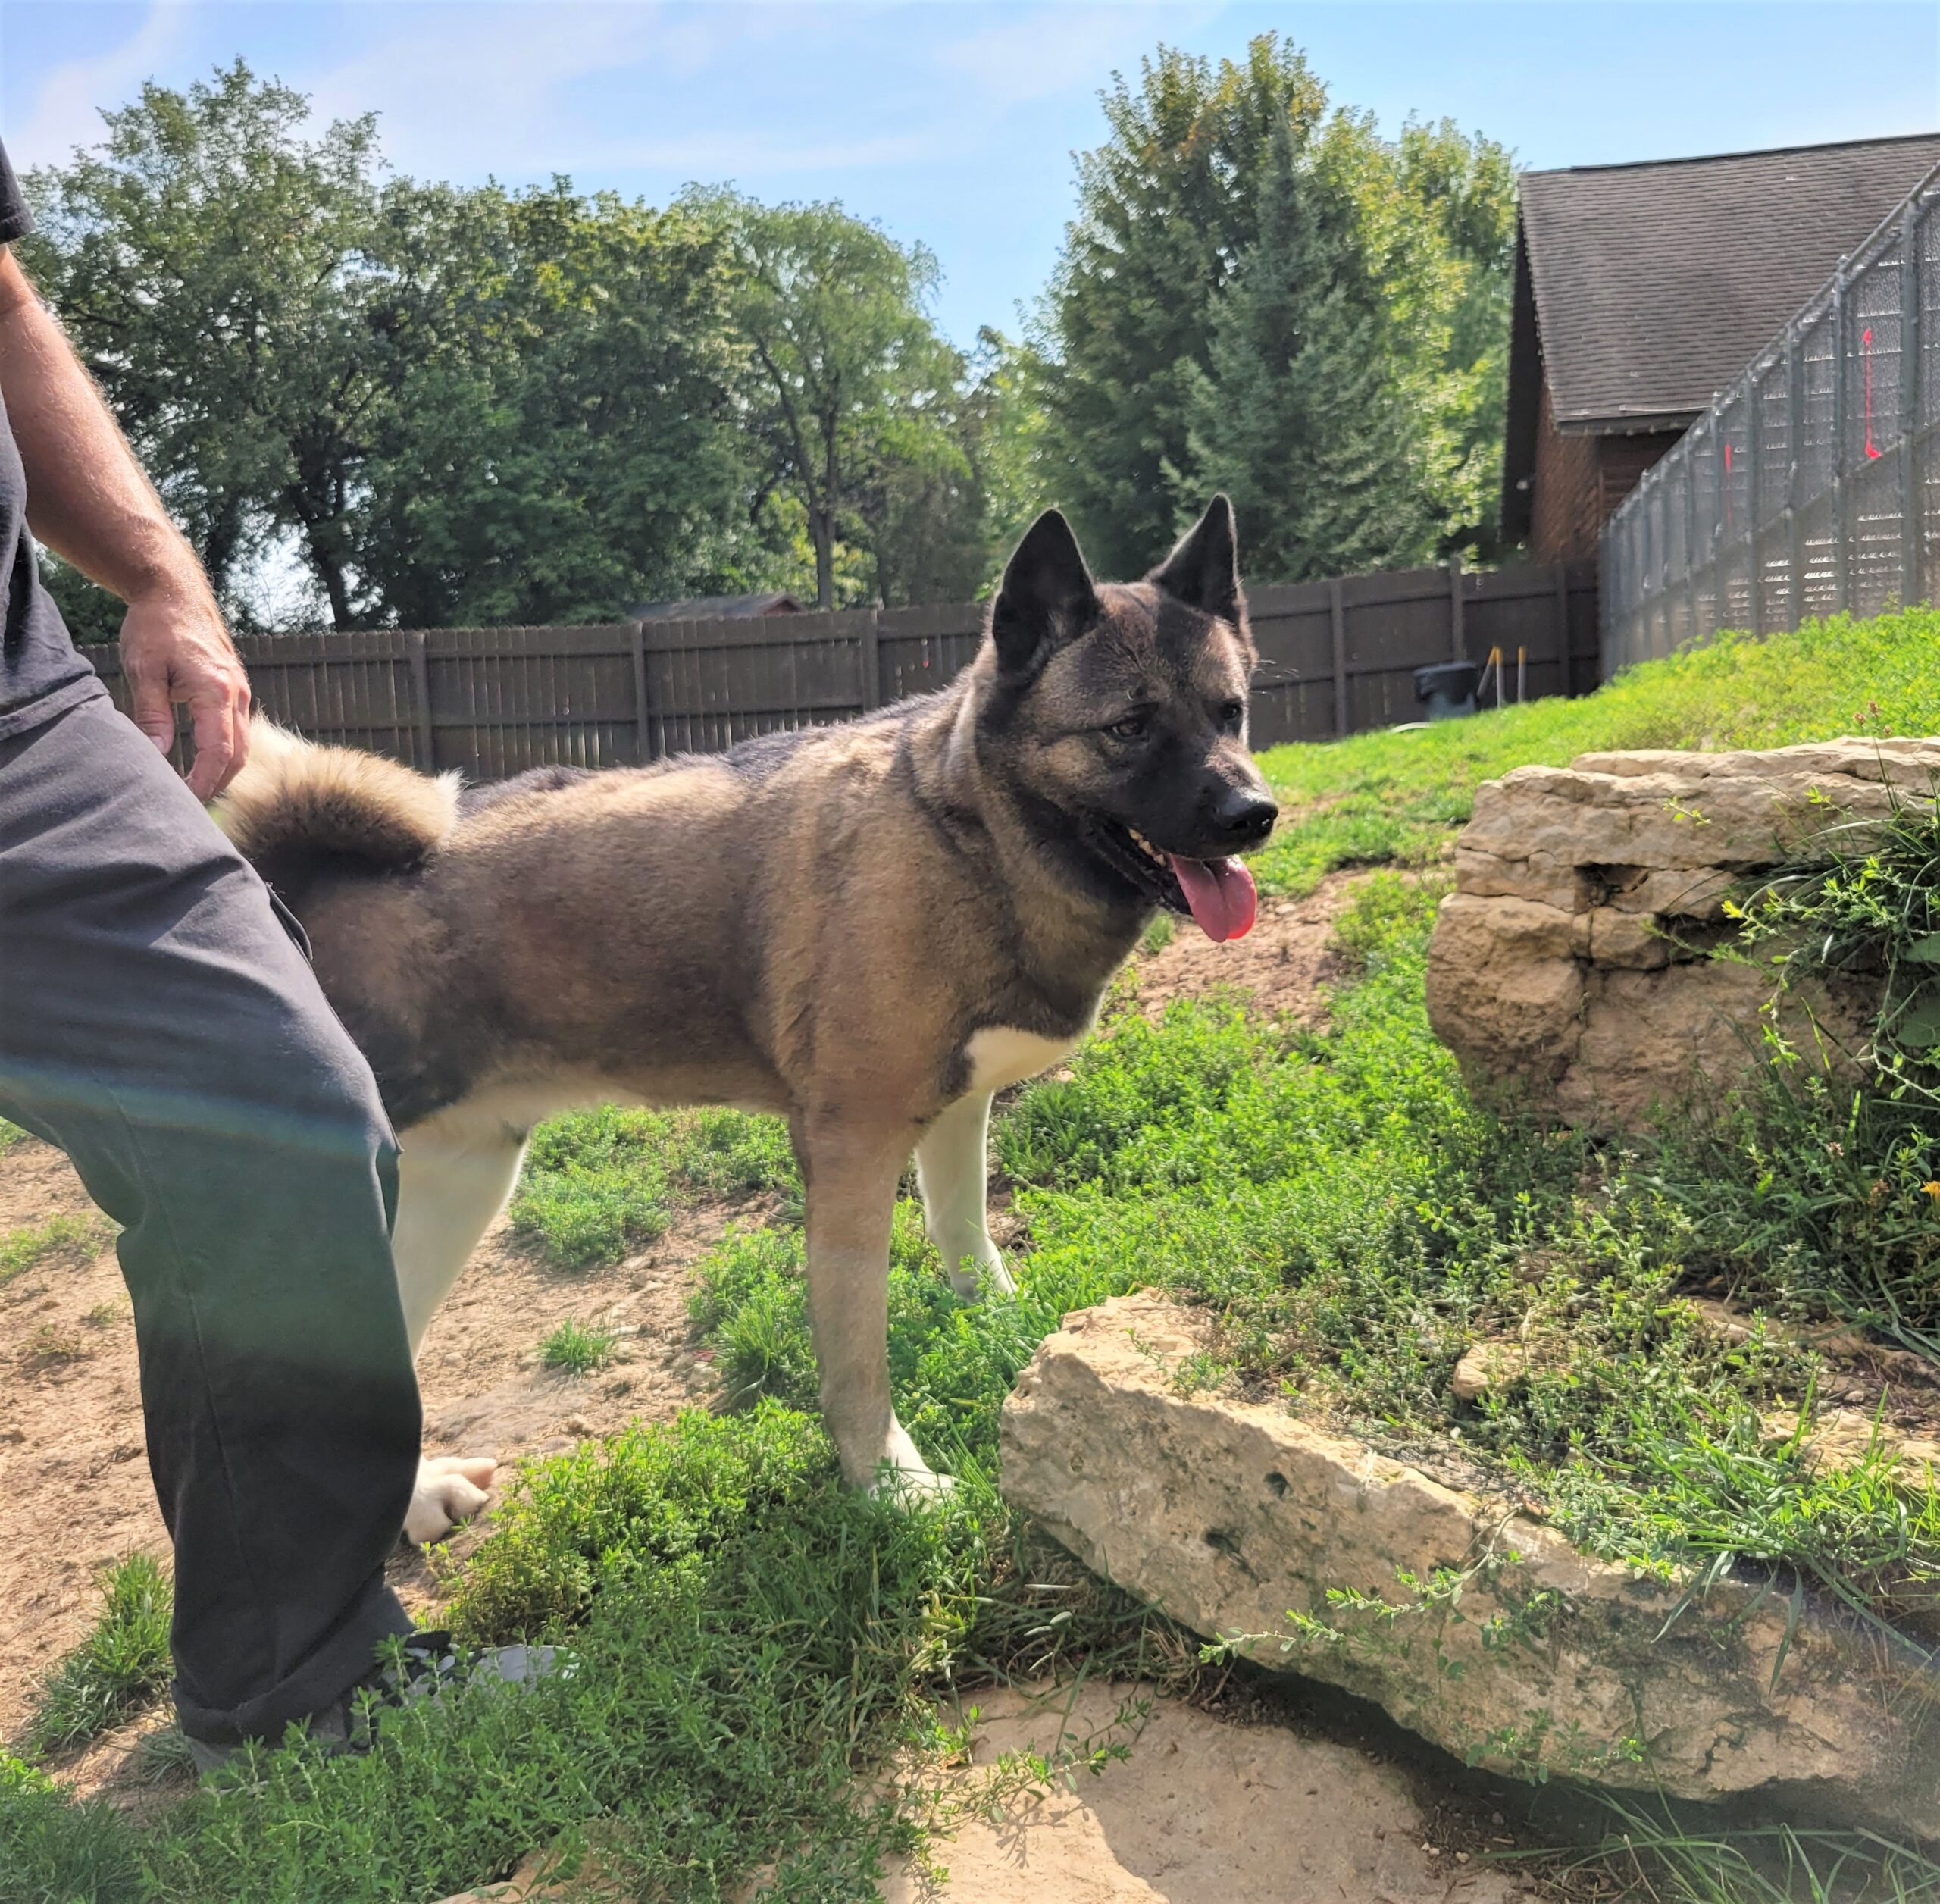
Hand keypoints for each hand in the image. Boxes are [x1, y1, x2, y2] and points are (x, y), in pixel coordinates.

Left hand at [118, 580, 250, 800]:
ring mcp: (242, 692)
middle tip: (188, 804)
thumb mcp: (143, 670)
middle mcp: (237, 694)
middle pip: (239, 755)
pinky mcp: (237, 689)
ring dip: (223, 770)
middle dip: (217, 783)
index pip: (219, 751)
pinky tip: (203, 761)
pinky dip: (225, 752)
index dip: (203, 781)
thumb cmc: (156, 626)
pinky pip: (239, 730)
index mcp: (216, 690)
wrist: (175, 591)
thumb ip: (152, 715)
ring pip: (243, 745)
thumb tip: (159, 755)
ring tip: (194, 788)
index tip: (185, 800)